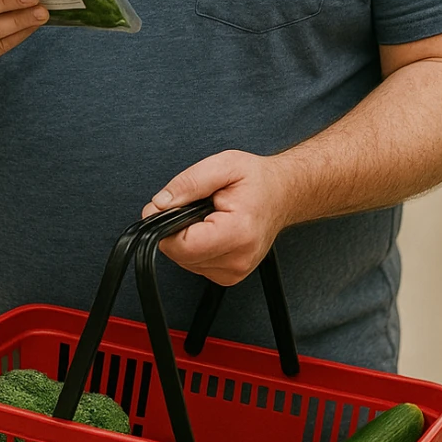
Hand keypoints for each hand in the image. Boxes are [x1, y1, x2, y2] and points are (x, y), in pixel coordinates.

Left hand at [142, 150, 295, 285]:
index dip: (165, 226)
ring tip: (207, 216)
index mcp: (238, 232)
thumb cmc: (258, 180)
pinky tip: (211, 229)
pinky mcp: (230, 276)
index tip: (167, 208)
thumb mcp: (222, 165)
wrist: (283, 194)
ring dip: (186, 238)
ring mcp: (236, 271)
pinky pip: (195, 264)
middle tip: (194, 206)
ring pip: (184, 261)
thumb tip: (159, 204)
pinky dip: (196, 247)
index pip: (182, 246)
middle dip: (176, 229)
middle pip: (180, 254)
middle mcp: (239, 258)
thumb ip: (188, 183)